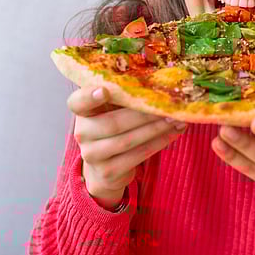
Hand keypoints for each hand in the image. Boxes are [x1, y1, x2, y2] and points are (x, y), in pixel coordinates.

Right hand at [70, 86, 186, 208]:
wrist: (106, 165)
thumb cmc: (114, 125)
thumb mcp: (112, 108)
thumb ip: (123, 95)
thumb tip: (159, 83)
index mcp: (81, 111)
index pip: (77, 102)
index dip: (88, 96)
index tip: (104, 91)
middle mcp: (82, 133)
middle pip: (113, 123)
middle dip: (145, 115)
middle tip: (170, 106)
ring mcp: (92, 154)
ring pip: (128, 140)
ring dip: (156, 129)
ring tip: (176, 119)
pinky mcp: (108, 171)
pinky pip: (138, 155)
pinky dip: (159, 143)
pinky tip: (173, 133)